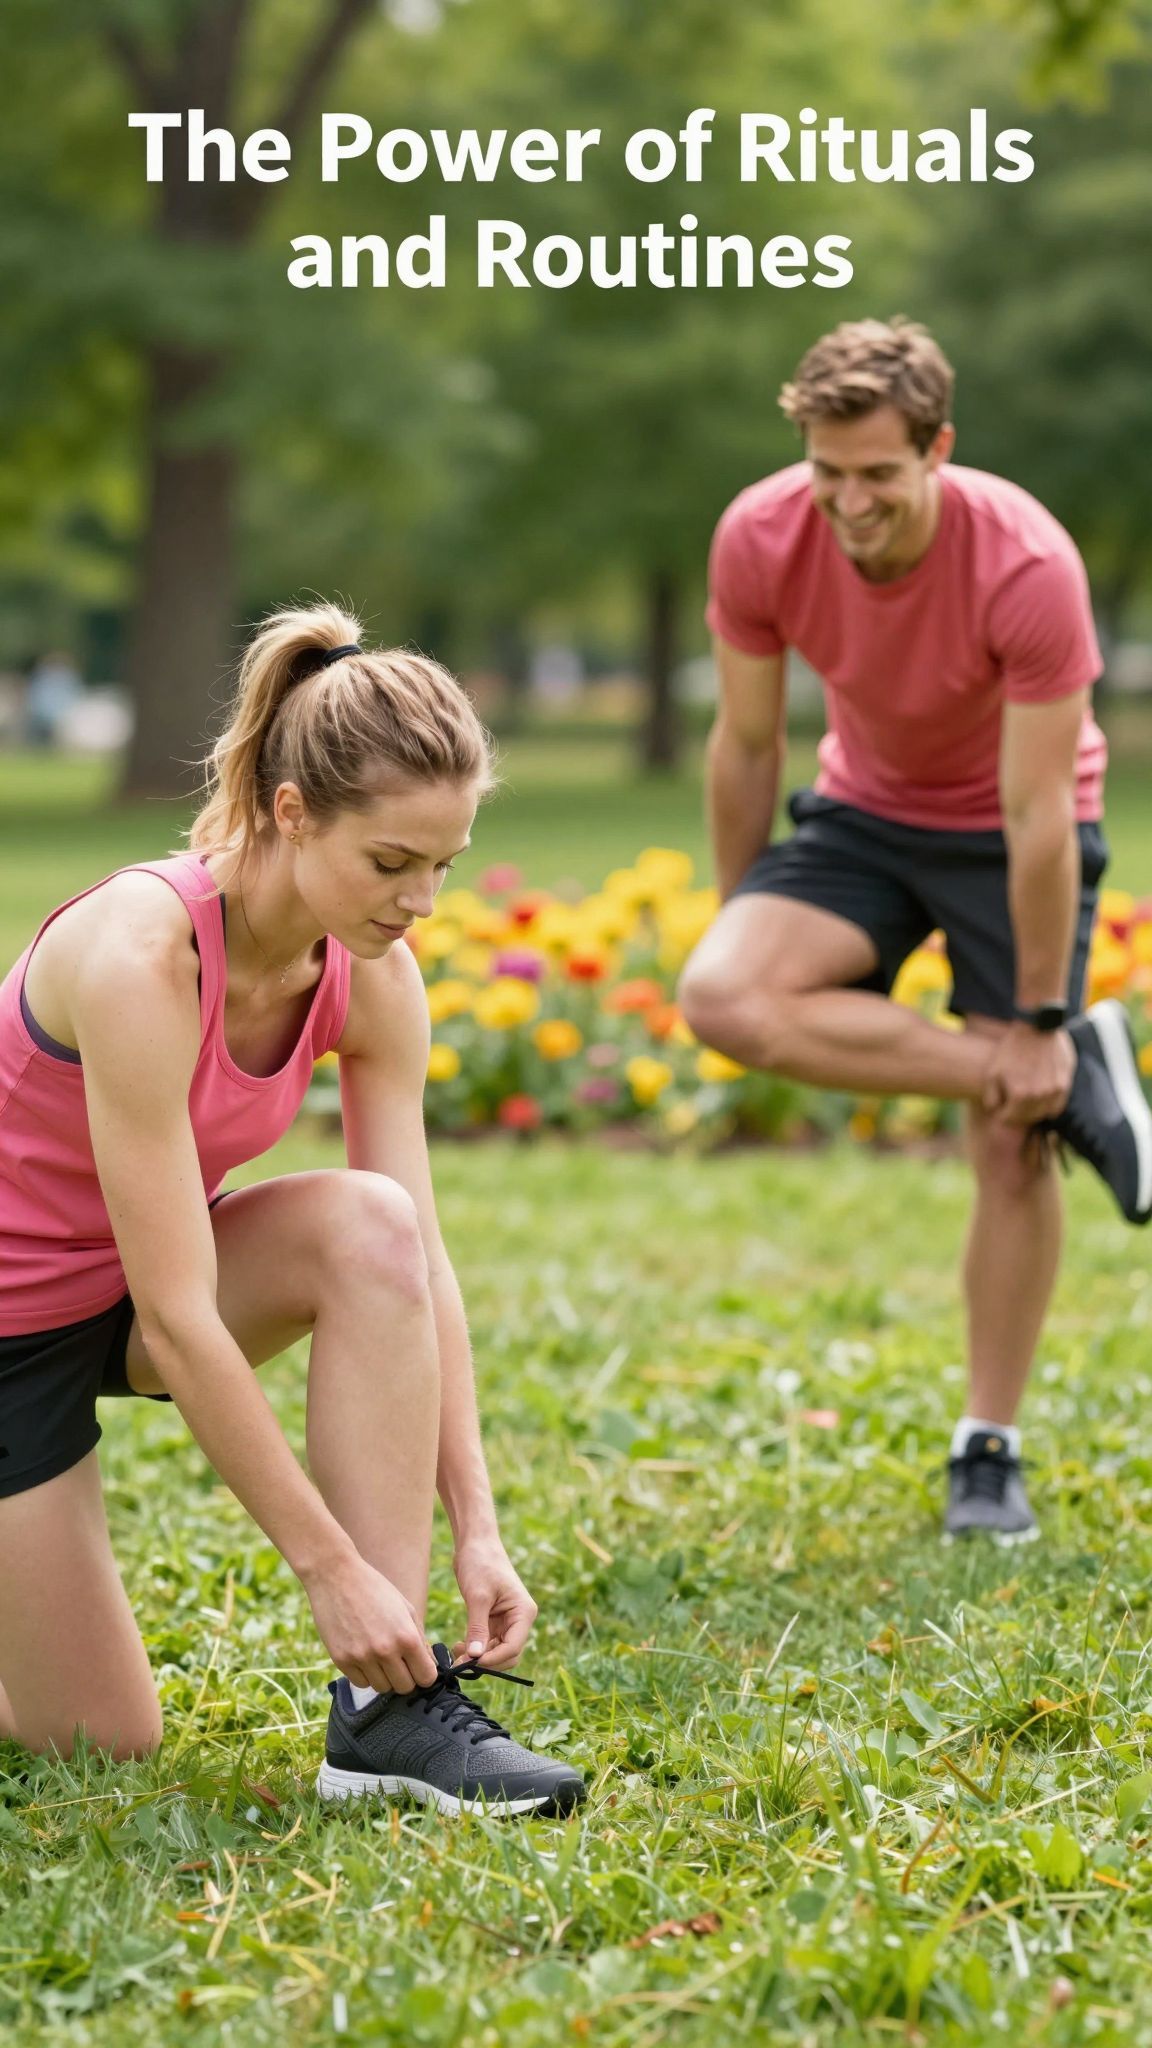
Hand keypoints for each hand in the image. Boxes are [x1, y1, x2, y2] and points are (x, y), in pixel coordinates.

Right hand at [304, 1552, 438, 1693]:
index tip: (419, 1666)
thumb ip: (418, 1638)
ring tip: (379, 1655)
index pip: (426, 1677)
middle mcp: (385, 1650)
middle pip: (405, 1688)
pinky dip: (365, 1674)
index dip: (425, 1674)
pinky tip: (364, 1655)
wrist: (336, 1575)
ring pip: (382, 1688)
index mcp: (406, 1637)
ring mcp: (362, 1657)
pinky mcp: (341, 1660)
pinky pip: (360, 1683)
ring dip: (384, 1677)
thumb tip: (427, 1665)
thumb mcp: (405, 1608)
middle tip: (399, 1662)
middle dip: (406, 1677)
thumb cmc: (374, 1589)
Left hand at [452, 1535, 537, 1670]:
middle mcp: (519, 1619)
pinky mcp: (494, 1621)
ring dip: (478, 1657)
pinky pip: (488, 1643)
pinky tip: (459, 1645)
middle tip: (460, 1662)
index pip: (513, 1647)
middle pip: (508, 1654)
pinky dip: (475, 1648)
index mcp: (524, 1612)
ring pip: (497, 1652)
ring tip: (456, 1652)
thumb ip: (478, 1628)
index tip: (470, 1663)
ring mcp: (507, 1621)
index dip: (493, 1659)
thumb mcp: (478, 1596)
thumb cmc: (480, 1563)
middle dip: (486, 1661)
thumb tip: (475, 1657)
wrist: (475, 1543)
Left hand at [983, 1022, 1073, 1126]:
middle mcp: (1039, 1097)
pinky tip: (1040, 1097)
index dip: (1001, 1116)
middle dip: (1016, 1115)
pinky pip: (1057, 1106)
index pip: (1009, 1120)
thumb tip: (995, 1112)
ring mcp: (1055, 1091)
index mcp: (1019, 1095)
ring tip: (1025, 1102)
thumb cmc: (1011, 1048)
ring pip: (1043, 1114)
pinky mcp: (1065, 1084)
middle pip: (1026, 1119)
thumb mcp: (993, 1071)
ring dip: (1033, 1112)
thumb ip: (991, 1096)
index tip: (999, 1110)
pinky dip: (1048, 1106)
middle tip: (1011, 1107)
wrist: (1037, 1027)